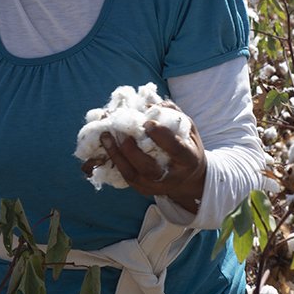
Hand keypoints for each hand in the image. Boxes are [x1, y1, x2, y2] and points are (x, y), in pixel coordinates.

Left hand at [82, 120, 206, 213]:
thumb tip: (148, 103)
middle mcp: (171, 178)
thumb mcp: (188, 129)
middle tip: (122, 132)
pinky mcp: (142, 189)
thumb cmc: (186, 147)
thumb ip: (172, 114)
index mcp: (188, 160)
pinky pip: (124, 176)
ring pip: (132, 175)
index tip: (148, 122)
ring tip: (106, 136)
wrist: (187, 178)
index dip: (161, 136)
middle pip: (149, 168)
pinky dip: (114, 159)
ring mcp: (155, 186)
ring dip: (116, 154)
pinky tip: (107, 145)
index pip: (175, 149)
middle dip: (132, 150)